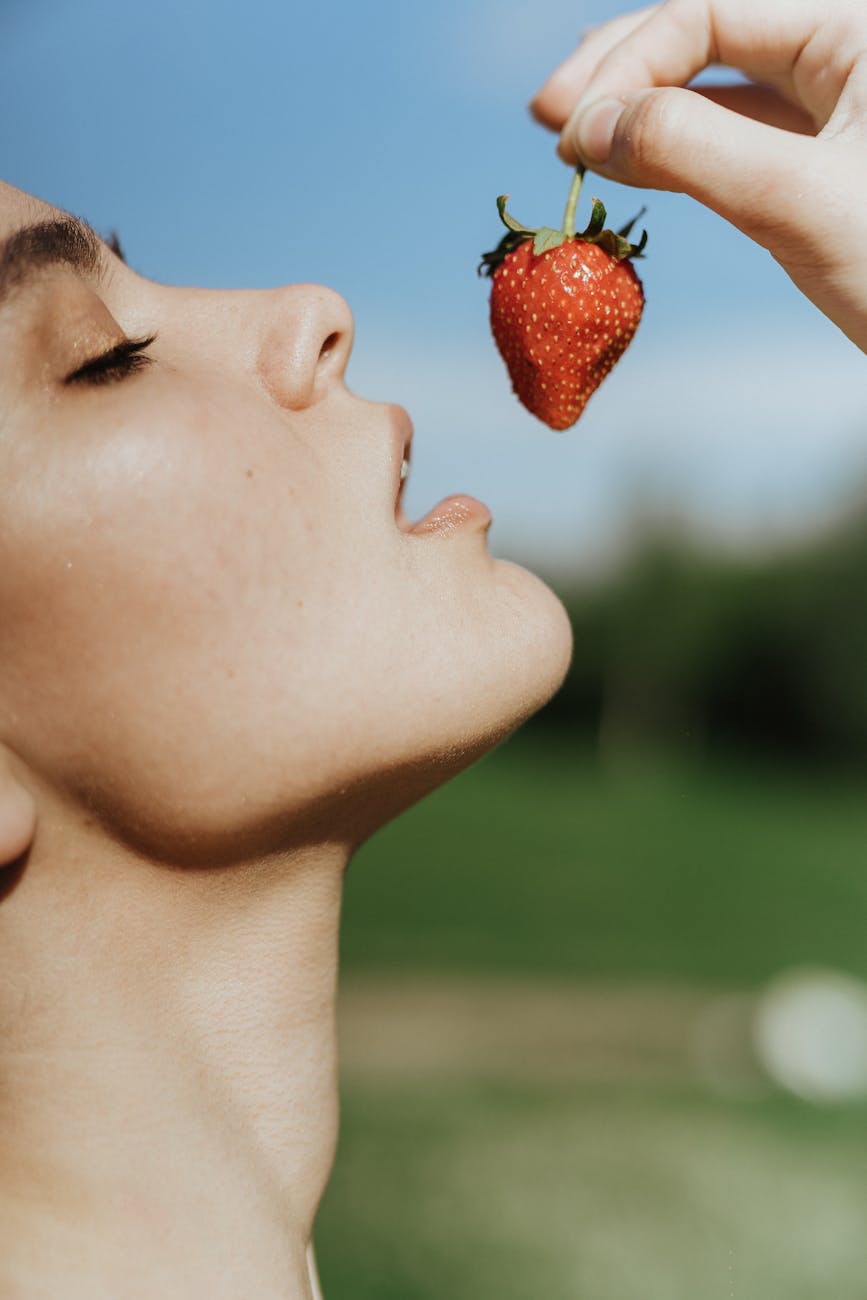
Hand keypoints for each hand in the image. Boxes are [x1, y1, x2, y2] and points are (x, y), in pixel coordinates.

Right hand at [530, 0, 866, 351]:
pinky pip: (737, 136)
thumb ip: (690, 149)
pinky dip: (677, 151)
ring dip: (643, 109)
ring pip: (718, 83)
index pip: (712, 8)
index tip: (571, 135)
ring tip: (574, 137)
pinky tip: (631, 164)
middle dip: (624, 72)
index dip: (630, 64)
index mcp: (857, 24)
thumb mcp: (797, 204)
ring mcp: (835, 105)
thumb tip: (589, 127)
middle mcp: (845, 50)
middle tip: (548, 118)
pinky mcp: (823, 162)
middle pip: (708, 30)